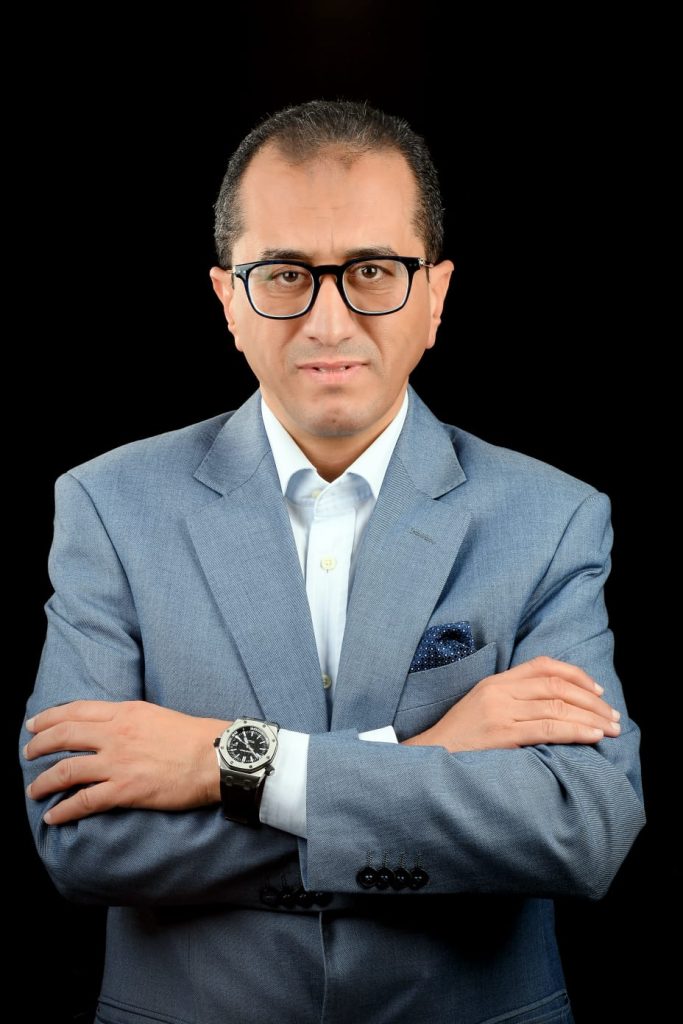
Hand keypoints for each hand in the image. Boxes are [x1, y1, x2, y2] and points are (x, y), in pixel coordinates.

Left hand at [23, 700, 230, 824]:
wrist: (217, 757)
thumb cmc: (194, 736)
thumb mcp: (157, 715)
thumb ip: (131, 719)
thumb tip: (113, 727)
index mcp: (125, 712)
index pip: (76, 711)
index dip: (50, 718)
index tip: (35, 724)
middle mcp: (116, 734)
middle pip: (64, 736)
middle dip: (39, 746)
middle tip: (28, 753)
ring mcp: (118, 763)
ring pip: (66, 770)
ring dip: (43, 781)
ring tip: (33, 790)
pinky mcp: (125, 790)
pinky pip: (83, 801)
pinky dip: (63, 810)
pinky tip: (53, 816)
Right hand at [402, 655, 621, 751]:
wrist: (430, 756)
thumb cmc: (460, 736)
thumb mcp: (483, 705)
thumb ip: (512, 698)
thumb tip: (554, 703)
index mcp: (496, 681)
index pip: (544, 666)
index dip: (577, 676)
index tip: (598, 691)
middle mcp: (500, 692)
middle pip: (557, 687)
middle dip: (592, 701)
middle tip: (614, 716)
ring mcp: (500, 712)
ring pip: (557, 708)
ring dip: (591, 719)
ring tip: (612, 729)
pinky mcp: (502, 735)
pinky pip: (547, 729)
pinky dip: (575, 732)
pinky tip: (593, 737)